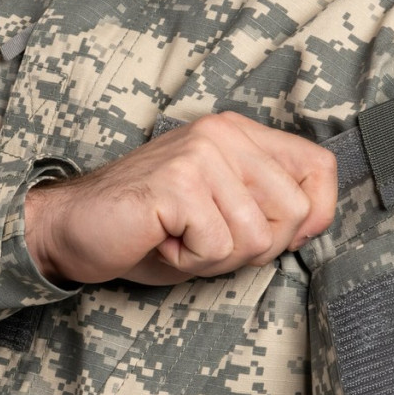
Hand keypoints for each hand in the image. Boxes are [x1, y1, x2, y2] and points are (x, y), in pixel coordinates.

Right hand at [24, 112, 336, 285]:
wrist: (73, 229)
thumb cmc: (149, 230)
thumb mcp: (223, 216)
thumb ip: (268, 209)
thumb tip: (315, 223)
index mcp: (240, 134)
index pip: (320, 168)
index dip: (315, 217)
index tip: (278, 239)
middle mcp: (224, 134)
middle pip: (294, 212)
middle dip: (255, 249)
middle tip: (207, 242)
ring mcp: (200, 154)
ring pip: (256, 236)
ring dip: (217, 258)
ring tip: (180, 239)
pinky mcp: (178, 182)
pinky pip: (217, 245)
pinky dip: (190, 261)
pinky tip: (162, 242)